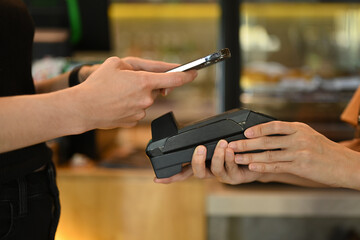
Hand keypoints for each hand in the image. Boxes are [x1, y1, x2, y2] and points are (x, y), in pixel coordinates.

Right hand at [73, 56, 196, 129]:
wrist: (83, 108)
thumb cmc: (98, 84)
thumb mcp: (117, 63)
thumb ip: (141, 65)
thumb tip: (156, 72)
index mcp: (144, 82)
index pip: (173, 78)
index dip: (187, 75)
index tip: (195, 73)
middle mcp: (146, 99)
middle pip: (156, 89)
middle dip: (147, 84)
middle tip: (128, 82)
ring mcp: (141, 112)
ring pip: (146, 100)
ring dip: (138, 95)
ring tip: (117, 94)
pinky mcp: (134, 121)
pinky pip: (138, 110)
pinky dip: (131, 106)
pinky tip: (117, 103)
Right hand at [154, 139, 263, 184]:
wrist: (259, 158)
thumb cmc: (237, 147)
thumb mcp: (218, 141)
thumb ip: (207, 139)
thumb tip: (195, 127)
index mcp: (204, 164)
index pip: (184, 171)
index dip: (171, 176)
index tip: (157, 179)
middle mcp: (212, 172)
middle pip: (197, 173)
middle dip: (197, 161)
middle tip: (200, 149)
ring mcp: (223, 175)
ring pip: (215, 170)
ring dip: (217, 156)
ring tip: (222, 144)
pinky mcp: (236, 177)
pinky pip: (231, 169)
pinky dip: (230, 158)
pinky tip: (231, 149)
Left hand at [229, 121, 359, 189]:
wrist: (345, 165)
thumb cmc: (326, 151)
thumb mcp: (309, 135)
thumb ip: (291, 133)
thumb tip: (269, 133)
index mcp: (299, 128)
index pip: (275, 126)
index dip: (258, 128)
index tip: (245, 132)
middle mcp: (298, 139)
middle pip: (267, 140)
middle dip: (247, 143)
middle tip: (232, 145)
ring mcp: (299, 153)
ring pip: (269, 154)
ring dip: (250, 156)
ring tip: (237, 157)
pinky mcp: (300, 167)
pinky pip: (277, 166)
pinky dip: (262, 166)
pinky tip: (252, 167)